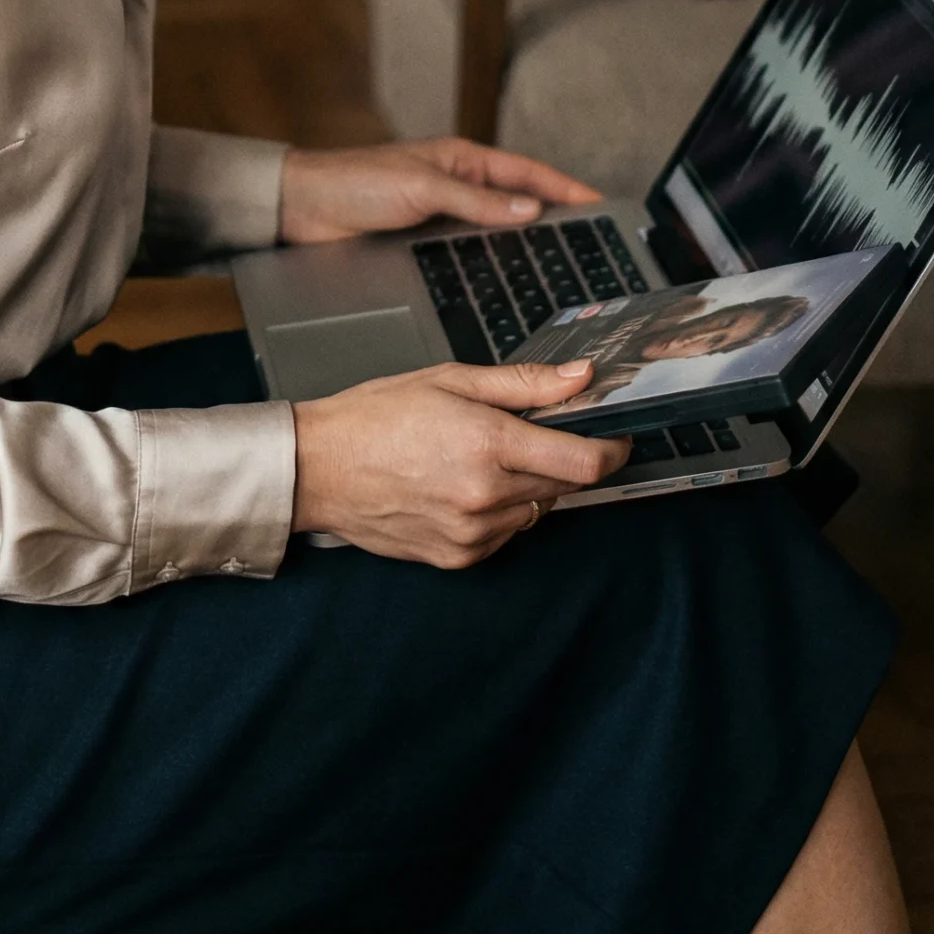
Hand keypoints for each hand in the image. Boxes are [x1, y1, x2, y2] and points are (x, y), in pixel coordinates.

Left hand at [279, 137, 598, 245]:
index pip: (526, 172)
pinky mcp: (424, 239)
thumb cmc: (354, 182)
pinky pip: (470, 249)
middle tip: (588, 241)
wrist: (303, 208)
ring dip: (523, 242)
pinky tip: (506, 279)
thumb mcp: (422, 187)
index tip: (596, 202)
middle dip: (553, 216)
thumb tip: (529, 208)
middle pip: (517, 200)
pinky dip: (493, 260)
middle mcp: (456, 183)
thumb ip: (476, 199)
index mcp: (461, 159)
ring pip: (495, 228)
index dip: (563, 187)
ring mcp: (441, 212)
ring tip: (557, 265)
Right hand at [292, 358, 629, 564]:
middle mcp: (485, 495)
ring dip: (528, 486)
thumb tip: (581, 376)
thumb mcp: (451, 380)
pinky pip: (505, 535)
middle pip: (564, 485)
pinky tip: (464, 487)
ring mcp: (472, 533)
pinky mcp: (458, 557)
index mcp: (488, 443)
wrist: (319, 468)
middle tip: (530, 435)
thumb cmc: (376, 416)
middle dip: (562, 458)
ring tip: (483, 460)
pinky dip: (500, 512)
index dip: (611, 450)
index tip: (615, 438)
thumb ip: (525, 384)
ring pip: (536, 510)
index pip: (584, 462)